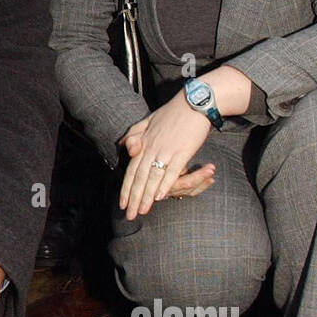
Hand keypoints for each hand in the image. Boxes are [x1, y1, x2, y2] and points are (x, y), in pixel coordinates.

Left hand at [120, 91, 212, 218]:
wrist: (193, 102)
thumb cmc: (172, 112)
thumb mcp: (148, 120)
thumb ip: (135, 133)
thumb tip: (124, 145)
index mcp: (143, 142)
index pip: (131, 169)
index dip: (126, 188)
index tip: (122, 203)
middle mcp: (152, 147)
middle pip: (139, 177)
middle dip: (134, 198)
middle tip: (129, 215)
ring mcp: (166, 150)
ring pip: (153, 177)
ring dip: (147, 196)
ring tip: (143, 211)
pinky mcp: (182, 151)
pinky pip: (172, 171)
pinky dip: (165, 184)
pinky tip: (160, 197)